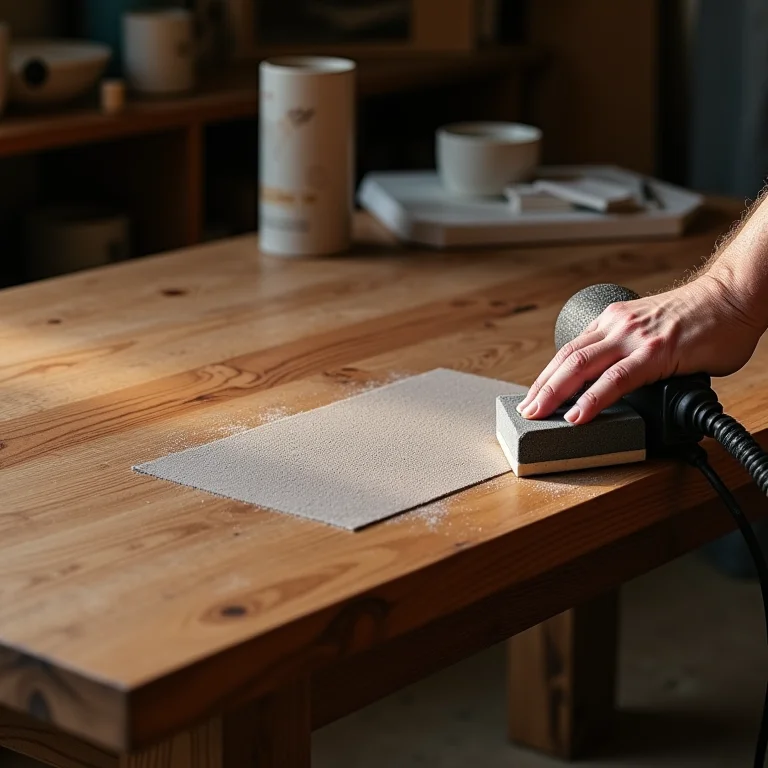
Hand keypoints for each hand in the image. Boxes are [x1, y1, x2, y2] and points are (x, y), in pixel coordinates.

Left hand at [516, 274, 764, 424]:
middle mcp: (617, 327)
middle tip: (525, 411)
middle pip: (566, 359)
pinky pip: (616, 380)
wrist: (734, 297)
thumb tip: (622, 387)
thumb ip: (632, 355)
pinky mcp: (655, 353)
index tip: (535, 396)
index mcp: (613, 322)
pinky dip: (592, 399)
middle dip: (541, 387)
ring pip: (581, 367)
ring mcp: (634, 339)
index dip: (548, 375)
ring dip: (554, 393)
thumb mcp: (651, 331)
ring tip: (538, 415)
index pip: (570, 351)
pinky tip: (578, 415)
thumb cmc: (699, 317)